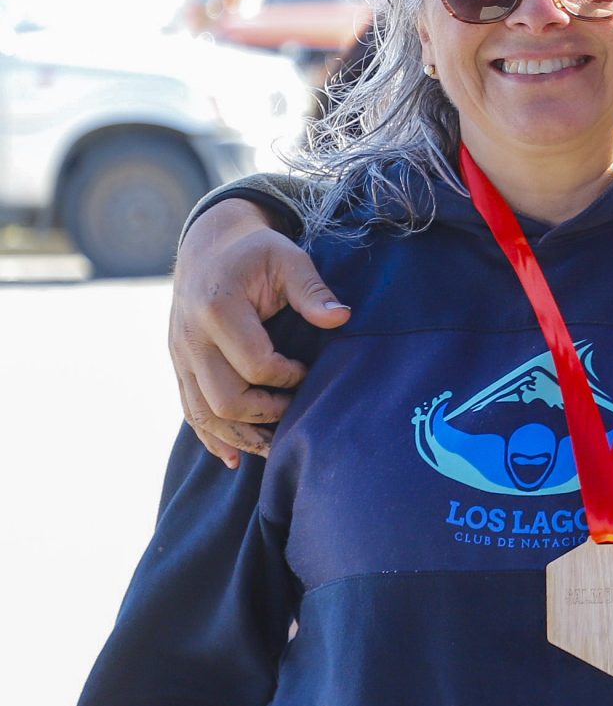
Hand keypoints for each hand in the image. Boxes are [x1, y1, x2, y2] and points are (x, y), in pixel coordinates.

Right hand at [169, 200, 348, 465]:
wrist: (209, 247)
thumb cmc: (256, 254)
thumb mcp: (288, 258)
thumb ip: (313, 289)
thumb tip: (341, 319)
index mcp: (216, 309)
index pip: (255, 365)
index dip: (288, 378)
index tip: (309, 372)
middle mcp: (190, 338)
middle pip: (225, 399)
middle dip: (267, 414)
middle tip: (299, 409)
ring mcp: (180, 356)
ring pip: (203, 414)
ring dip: (240, 437)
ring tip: (277, 448)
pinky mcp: (179, 367)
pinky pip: (189, 411)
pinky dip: (212, 437)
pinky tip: (235, 457)